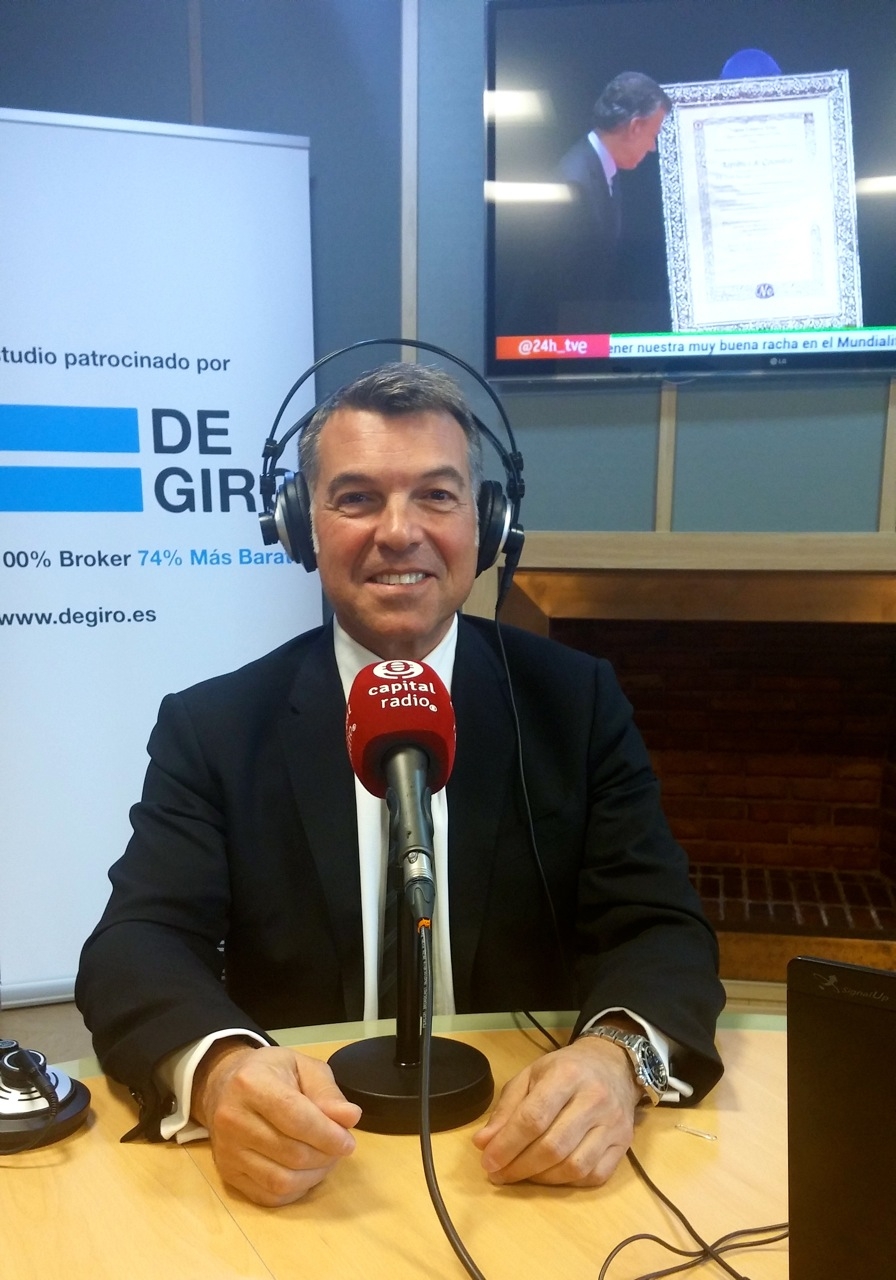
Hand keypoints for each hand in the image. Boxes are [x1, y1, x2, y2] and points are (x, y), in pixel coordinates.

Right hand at [192, 1040, 362, 1205]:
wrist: (224, 1085)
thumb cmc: (269, 1073)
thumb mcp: (302, 1067)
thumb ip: (327, 1092)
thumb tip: (350, 1117)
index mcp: (251, 1084)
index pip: (296, 1119)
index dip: (328, 1135)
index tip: (348, 1142)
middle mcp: (232, 1119)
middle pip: (291, 1153)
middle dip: (325, 1156)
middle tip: (340, 1148)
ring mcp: (226, 1151)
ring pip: (280, 1181)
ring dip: (313, 1176)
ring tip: (326, 1160)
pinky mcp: (227, 1174)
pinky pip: (268, 1196)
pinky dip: (295, 1191)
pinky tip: (306, 1173)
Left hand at [471, 1036, 641, 1186]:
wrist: (612, 1064)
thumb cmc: (565, 1069)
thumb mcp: (531, 1075)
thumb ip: (507, 1108)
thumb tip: (483, 1143)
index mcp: (566, 1075)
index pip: (533, 1117)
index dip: (507, 1145)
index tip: (488, 1162)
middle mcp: (594, 1099)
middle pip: (553, 1146)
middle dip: (520, 1167)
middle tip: (499, 1174)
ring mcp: (613, 1124)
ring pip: (574, 1166)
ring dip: (542, 1179)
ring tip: (522, 1175)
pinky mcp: (624, 1144)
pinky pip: (594, 1176)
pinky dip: (568, 1182)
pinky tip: (551, 1175)